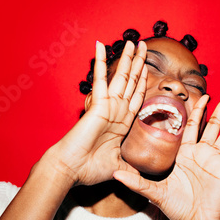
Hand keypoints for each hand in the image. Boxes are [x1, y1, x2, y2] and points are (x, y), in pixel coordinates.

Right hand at [45, 40, 147, 185]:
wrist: (72, 170)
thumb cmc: (90, 169)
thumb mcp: (119, 167)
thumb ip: (131, 168)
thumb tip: (143, 178)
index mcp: (122, 123)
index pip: (136, 96)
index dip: (143, 81)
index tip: (148, 67)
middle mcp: (116, 110)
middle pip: (131, 82)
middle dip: (139, 63)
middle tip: (143, 45)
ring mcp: (108, 105)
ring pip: (121, 76)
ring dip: (127, 58)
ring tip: (132, 41)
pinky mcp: (98, 104)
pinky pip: (101, 78)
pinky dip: (101, 61)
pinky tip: (100, 45)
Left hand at [113, 92, 219, 219]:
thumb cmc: (176, 207)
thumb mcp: (155, 192)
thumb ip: (136, 181)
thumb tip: (115, 173)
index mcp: (185, 153)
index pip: (192, 125)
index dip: (197, 110)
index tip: (203, 95)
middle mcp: (201, 152)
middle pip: (213, 124)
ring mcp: (215, 160)